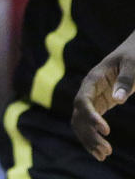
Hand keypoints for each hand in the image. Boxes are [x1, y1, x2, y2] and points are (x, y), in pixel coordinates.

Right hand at [71, 31, 134, 160]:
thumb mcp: (133, 64)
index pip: (83, 100)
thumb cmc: (133, 55)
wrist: (132, 52)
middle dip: (90, 134)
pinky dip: (91, 137)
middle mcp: (88, 90)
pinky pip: (88, 123)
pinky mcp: (98, 105)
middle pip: (79, 115)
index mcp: (93, 79)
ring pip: (80, 121)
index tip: (107, 131)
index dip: (91, 116)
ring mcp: (91, 98)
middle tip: (107, 151)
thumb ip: (126, 80)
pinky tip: (100, 151)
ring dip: (88, 139)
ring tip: (104, 156)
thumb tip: (118, 100)